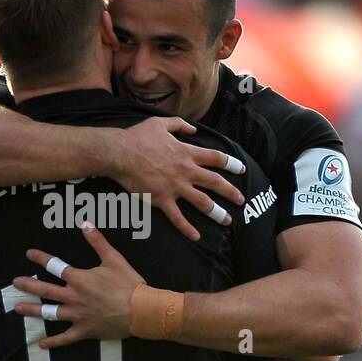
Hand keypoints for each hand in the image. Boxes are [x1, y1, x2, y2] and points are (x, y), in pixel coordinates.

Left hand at [12, 224, 146, 348]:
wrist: (141, 310)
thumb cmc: (128, 284)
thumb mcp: (114, 259)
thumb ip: (98, 241)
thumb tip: (85, 223)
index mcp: (79, 279)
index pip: (55, 266)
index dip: (40, 258)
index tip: (29, 254)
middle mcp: (73, 297)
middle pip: (45, 290)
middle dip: (28, 285)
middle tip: (14, 283)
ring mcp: (77, 315)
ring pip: (49, 313)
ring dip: (32, 311)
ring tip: (17, 308)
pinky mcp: (84, 331)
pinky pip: (65, 338)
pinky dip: (53, 342)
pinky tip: (41, 345)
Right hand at [105, 117, 244, 241]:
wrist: (119, 153)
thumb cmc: (138, 137)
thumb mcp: (161, 123)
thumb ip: (180, 125)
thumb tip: (194, 128)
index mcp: (187, 153)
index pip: (216, 158)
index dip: (231, 164)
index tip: (242, 170)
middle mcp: (186, 171)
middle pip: (215, 182)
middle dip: (231, 192)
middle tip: (241, 199)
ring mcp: (175, 187)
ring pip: (202, 202)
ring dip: (217, 212)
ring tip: (228, 220)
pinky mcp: (162, 199)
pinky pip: (178, 217)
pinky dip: (187, 228)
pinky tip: (196, 237)